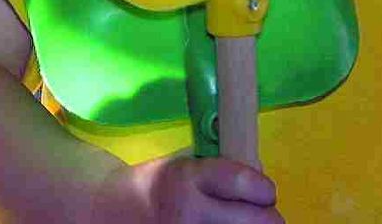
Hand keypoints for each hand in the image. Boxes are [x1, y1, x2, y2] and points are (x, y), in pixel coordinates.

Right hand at [89, 153, 282, 223]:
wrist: (114, 214)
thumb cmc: (159, 186)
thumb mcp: (185, 164)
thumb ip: (224, 169)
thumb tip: (263, 179)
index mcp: (187, 179)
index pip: (246, 182)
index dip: (264, 189)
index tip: (264, 192)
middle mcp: (189, 214)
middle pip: (261, 222)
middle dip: (267, 217)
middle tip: (260, 215)